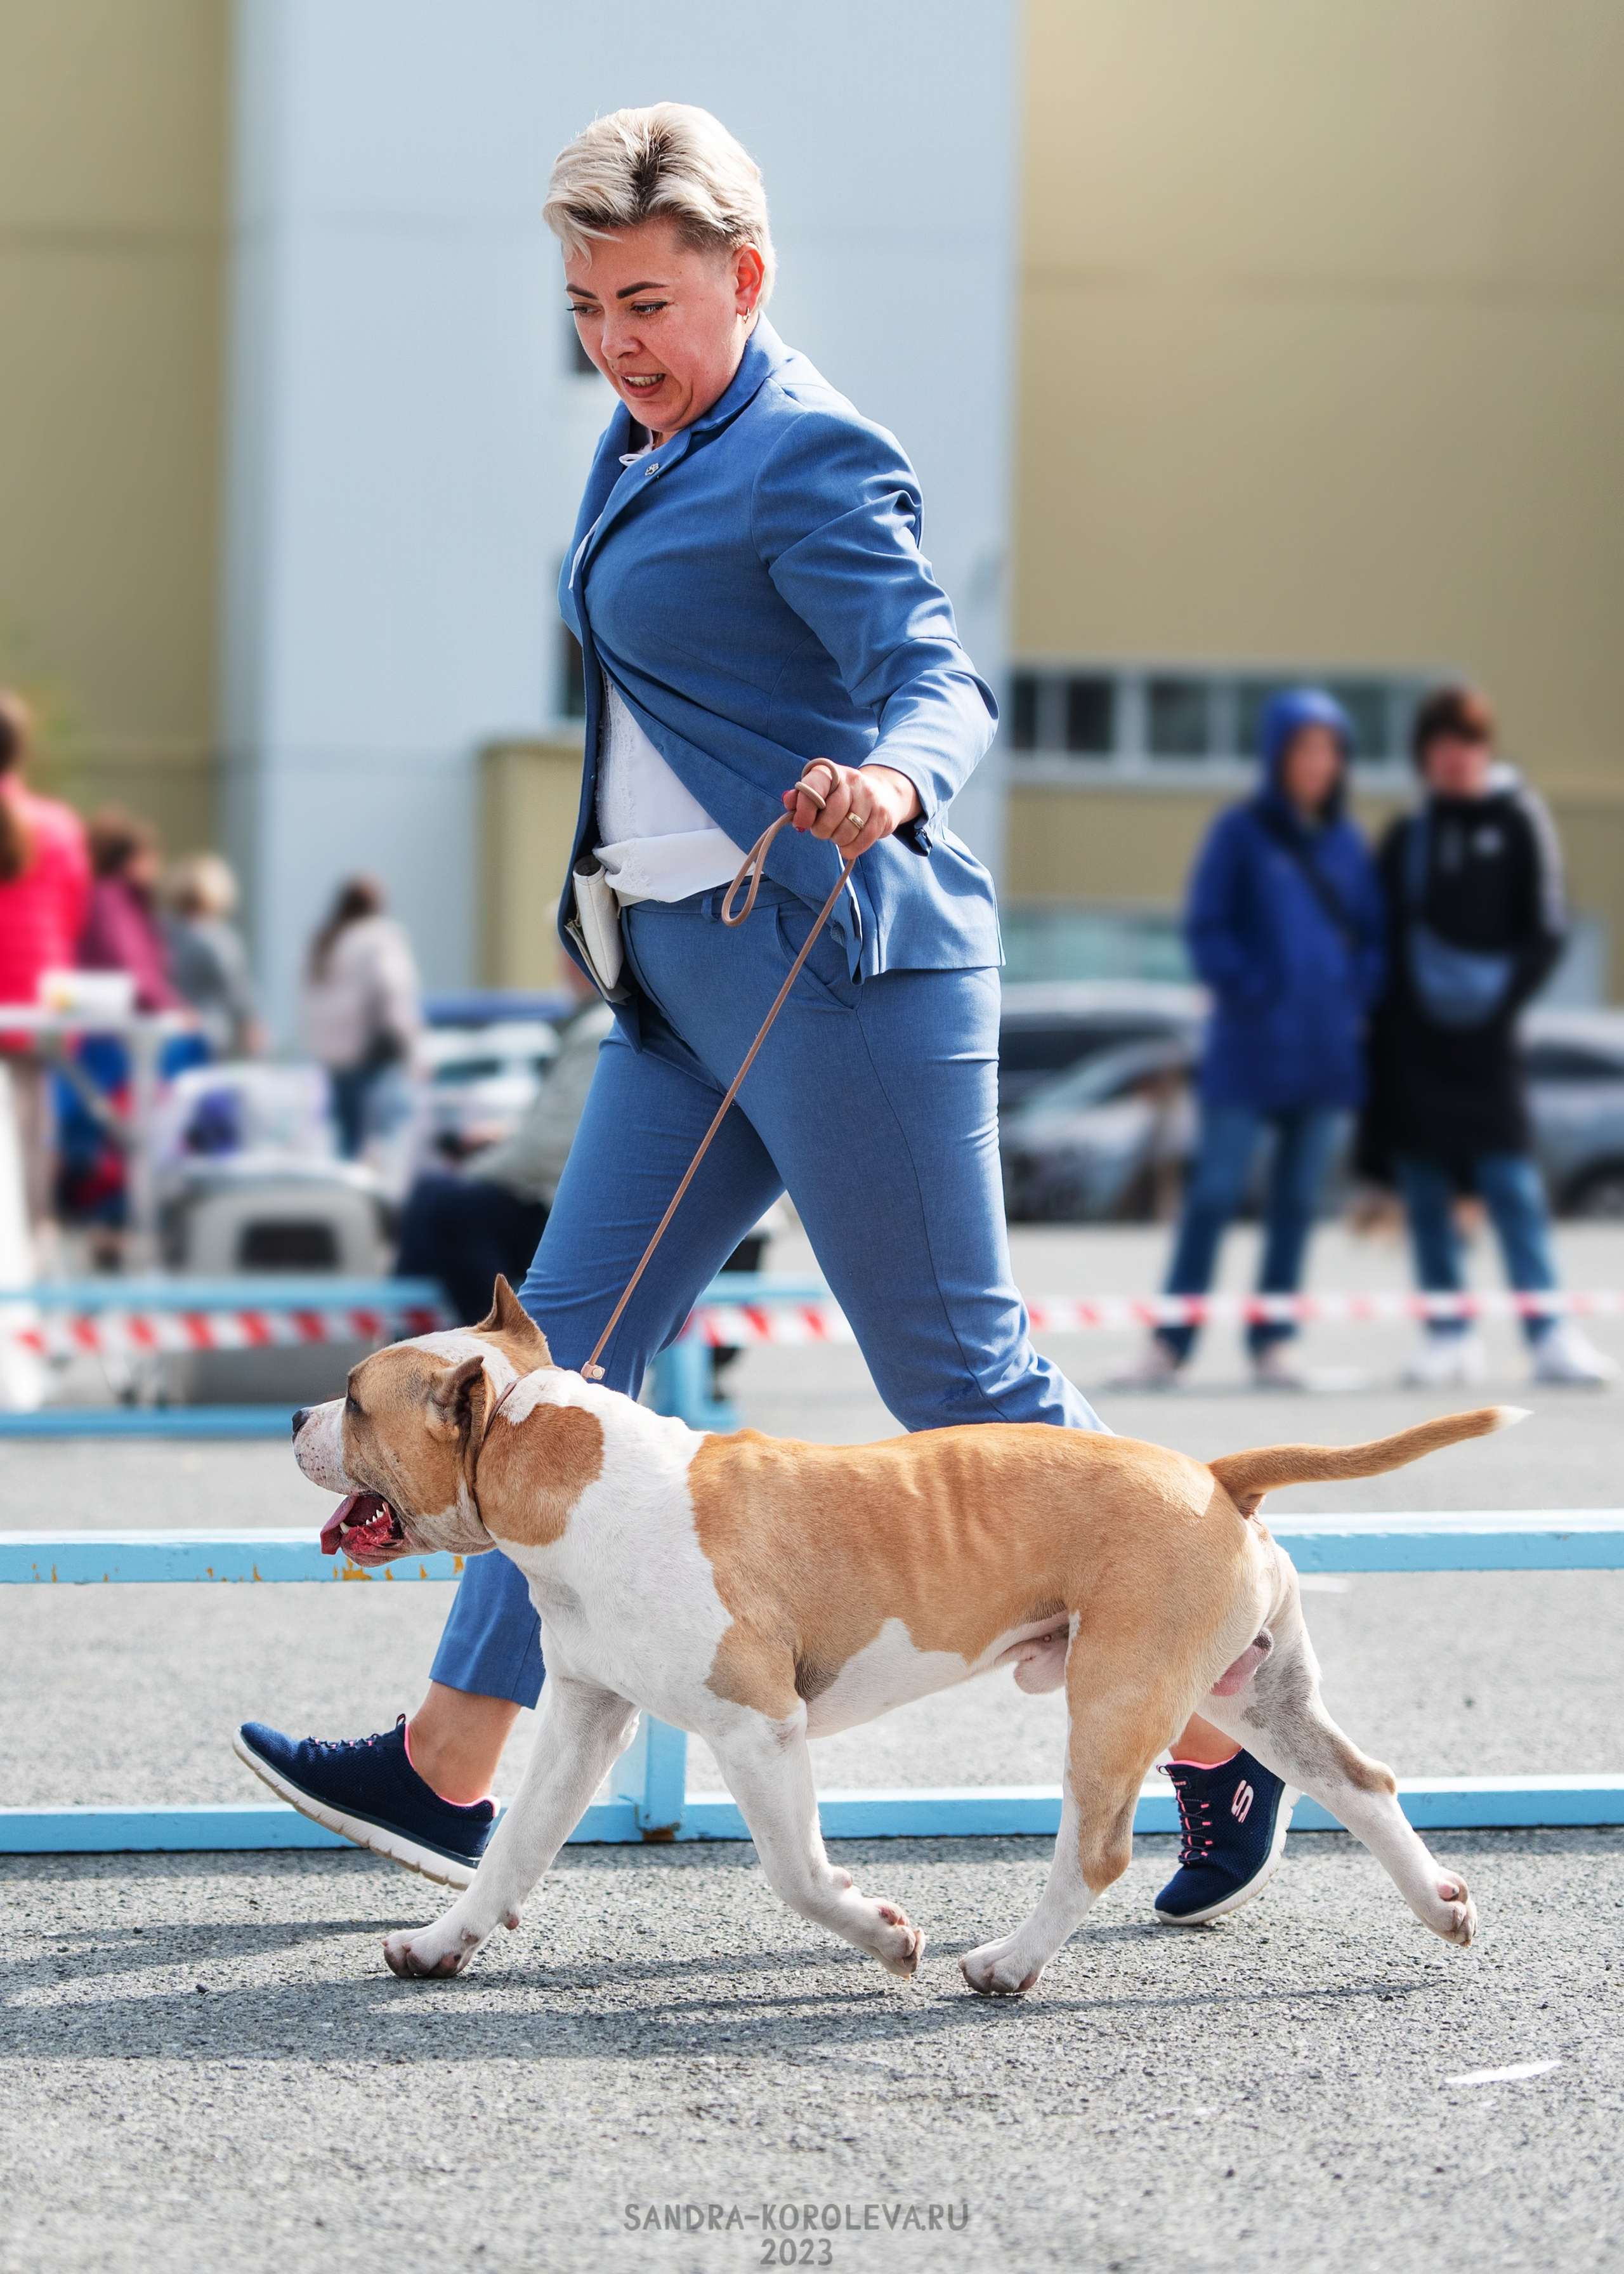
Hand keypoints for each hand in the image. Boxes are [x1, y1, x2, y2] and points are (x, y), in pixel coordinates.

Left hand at [781, 762, 921, 858]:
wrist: (882, 794)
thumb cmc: (841, 797)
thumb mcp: (820, 792)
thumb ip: (801, 797)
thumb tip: (788, 800)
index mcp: (831, 772)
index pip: (813, 788)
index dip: (804, 810)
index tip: (801, 824)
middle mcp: (852, 779)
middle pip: (831, 815)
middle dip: (822, 830)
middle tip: (823, 830)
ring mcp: (870, 796)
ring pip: (846, 831)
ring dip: (838, 840)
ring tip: (838, 834)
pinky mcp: (882, 814)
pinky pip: (862, 841)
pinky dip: (851, 849)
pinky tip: (847, 847)